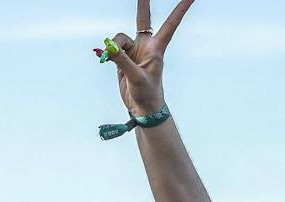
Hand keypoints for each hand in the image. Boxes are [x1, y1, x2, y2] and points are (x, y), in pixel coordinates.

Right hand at [102, 0, 195, 115]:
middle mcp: (146, 46)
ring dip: (113, 47)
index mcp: (156, 49)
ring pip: (119, 38)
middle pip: (143, 19)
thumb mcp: (136, 78)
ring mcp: (134, 51)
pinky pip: (112, 48)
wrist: (143, 108)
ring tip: (110, 59)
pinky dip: (107, 53)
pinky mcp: (123, 57)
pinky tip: (104, 59)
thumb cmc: (147, 94)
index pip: (170, 24)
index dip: (180, 9)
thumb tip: (109, 47)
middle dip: (143, 3)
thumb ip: (122, 61)